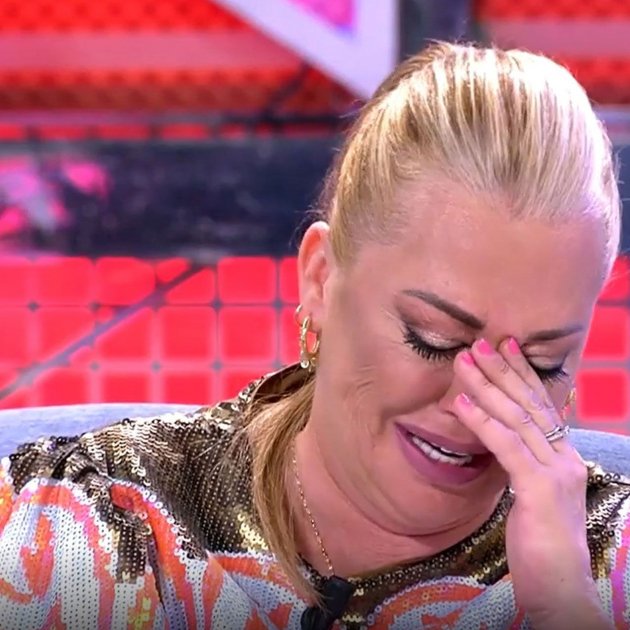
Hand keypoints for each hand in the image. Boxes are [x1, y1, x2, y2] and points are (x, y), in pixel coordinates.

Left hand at [451, 338, 609, 628]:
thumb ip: (522, 464)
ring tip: (464, 361)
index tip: (505, 346)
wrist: (561, 588)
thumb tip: (501, 439)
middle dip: (503, 370)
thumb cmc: (542, 544)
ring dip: (487, 386)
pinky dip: (483, 422)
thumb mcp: (533, 495)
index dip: (523, 374)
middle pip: (530, 404)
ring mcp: (556, 473)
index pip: (542, 406)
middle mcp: (564, 458)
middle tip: (479, 342)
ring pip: (517, 418)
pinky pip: (506, 447)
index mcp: (563, 458)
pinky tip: (461, 404)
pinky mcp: (541, 490)